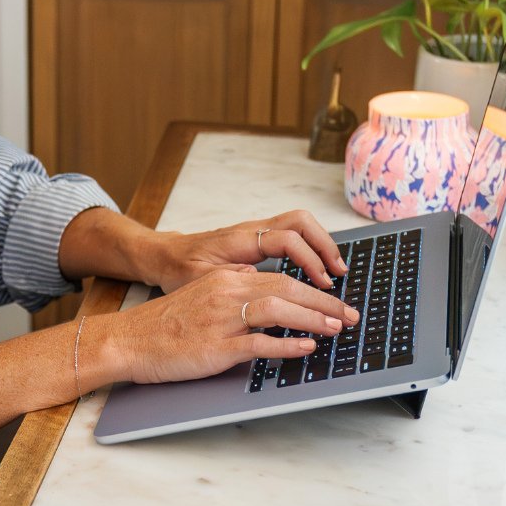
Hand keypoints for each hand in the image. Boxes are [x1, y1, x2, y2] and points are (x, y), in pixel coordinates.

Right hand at [113, 264, 359, 385]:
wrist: (128, 340)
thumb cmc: (163, 324)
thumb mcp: (199, 293)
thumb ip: (229, 283)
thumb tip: (256, 276)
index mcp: (225, 279)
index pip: (280, 277)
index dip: (314, 291)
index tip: (336, 303)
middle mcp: (226, 293)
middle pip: (286, 289)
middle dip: (324, 303)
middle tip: (350, 316)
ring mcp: (221, 320)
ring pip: (277, 309)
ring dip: (313, 319)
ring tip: (337, 329)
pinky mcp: (215, 346)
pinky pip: (258, 342)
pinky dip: (286, 344)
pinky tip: (306, 347)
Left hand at [147, 209, 347, 292]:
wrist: (166, 256)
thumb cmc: (179, 269)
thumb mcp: (198, 278)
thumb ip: (226, 278)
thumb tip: (257, 276)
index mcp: (240, 239)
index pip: (286, 238)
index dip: (309, 259)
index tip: (322, 284)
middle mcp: (252, 229)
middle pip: (300, 221)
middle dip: (325, 245)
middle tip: (339, 274)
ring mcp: (256, 231)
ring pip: (300, 224)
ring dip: (321, 245)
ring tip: (335, 273)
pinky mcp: (258, 239)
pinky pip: (293, 234)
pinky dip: (310, 249)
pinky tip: (317, 272)